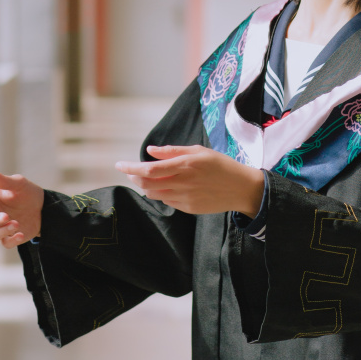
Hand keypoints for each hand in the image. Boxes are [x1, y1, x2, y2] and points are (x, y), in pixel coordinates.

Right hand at [0, 167, 43, 247]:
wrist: (43, 207)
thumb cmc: (26, 192)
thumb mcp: (18, 184)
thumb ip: (3, 181)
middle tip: (6, 217)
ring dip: (1, 231)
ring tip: (16, 224)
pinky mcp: (9, 237)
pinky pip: (5, 243)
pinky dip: (12, 240)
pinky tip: (21, 234)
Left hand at [117, 145, 264, 217]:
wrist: (241, 188)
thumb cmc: (221, 165)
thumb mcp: (199, 151)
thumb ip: (173, 151)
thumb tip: (151, 151)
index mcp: (184, 165)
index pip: (149, 169)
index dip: (130, 168)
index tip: (119, 165)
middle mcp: (182, 183)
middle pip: (146, 184)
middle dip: (134, 178)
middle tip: (130, 171)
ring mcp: (184, 198)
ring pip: (154, 194)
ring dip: (146, 186)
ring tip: (149, 178)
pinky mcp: (188, 208)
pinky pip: (167, 201)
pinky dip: (162, 193)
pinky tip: (169, 186)